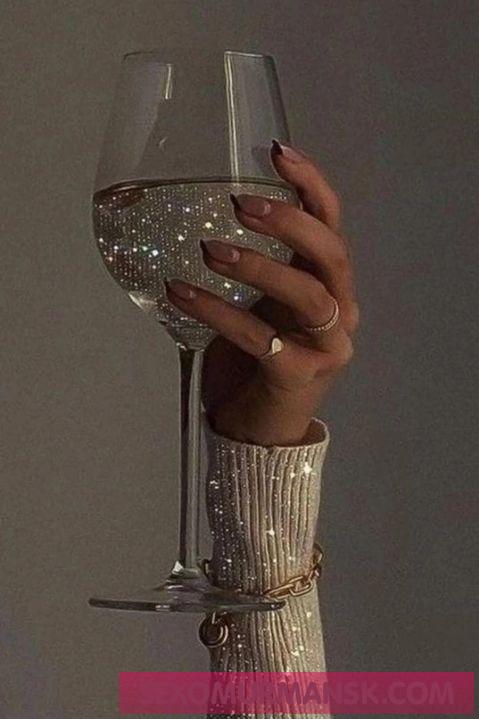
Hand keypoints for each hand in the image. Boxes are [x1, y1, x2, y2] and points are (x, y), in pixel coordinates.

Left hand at [165, 141, 358, 445]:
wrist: (259, 425)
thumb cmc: (257, 359)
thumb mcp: (261, 303)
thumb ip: (255, 265)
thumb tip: (200, 215)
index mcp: (330, 285)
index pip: (332, 225)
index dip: (312, 186)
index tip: (277, 151)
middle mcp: (340, 311)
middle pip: (331, 254)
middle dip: (290, 222)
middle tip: (240, 204)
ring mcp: (327, 346)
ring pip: (309, 296)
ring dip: (260, 266)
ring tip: (211, 250)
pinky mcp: (300, 375)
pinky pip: (260, 338)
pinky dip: (219, 312)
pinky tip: (181, 293)